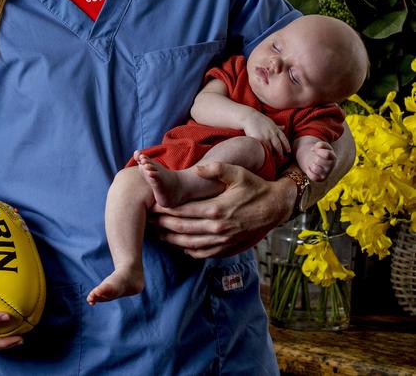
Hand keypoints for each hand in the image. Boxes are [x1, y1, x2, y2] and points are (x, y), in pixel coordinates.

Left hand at [149, 161, 295, 257]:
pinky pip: (202, 253)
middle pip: (182, 229)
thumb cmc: (254, 187)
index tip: (152, 206)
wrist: (275, 207)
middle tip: (148, 221)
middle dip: (162, 225)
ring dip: (171, 240)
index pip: (183, 212)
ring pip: (189, 244)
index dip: (165, 210)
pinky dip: (188, 250)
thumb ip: (216, 169)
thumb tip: (197, 168)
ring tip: (156, 234)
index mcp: (216, 209)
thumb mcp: (237, 172)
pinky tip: (179, 245)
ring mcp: (222, 241)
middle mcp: (218, 228)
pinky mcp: (227, 248)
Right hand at [242, 111, 289, 156]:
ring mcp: (265, 136)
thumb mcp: (270, 122)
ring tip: (273, 158)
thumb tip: (284, 127)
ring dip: (272, 154)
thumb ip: (277, 127)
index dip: (287, 146)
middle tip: (281, 158)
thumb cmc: (260, 119)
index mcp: (276, 129)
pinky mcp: (258, 139)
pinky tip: (265, 154)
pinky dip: (265, 152)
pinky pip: (263, 148)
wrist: (249, 117)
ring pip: (271, 148)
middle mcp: (272, 133)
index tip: (288, 151)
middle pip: (278, 146)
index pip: (284, 139)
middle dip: (280, 153)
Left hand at [298, 140, 336, 181]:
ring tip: (313, 163)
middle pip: (318, 160)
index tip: (316, 151)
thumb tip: (315, 148)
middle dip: (314, 157)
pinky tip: (310, 168)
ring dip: (311, 164)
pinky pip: (313, 177)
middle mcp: (331, 166)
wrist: (316, 160)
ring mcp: (326, 173)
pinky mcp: (321, 179)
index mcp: (333, 157)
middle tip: (315, 157)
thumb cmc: (320, 152)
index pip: (326, 154)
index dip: (319, 151)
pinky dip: (309, 171)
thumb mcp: (321, 146)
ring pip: (315, 168)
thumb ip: (320, 144)